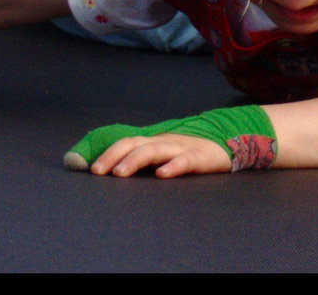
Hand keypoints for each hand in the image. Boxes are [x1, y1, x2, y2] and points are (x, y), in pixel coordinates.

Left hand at [86, 132, 230, 179]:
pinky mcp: (200, 157)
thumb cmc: (188, 155)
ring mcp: (182, 148)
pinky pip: (185, 160)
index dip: (108, 153)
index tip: (91, 169)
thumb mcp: (163, 156)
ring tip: (120, 173)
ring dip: (135, 160)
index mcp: (153, 143)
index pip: (126, 143)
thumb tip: (112, 173)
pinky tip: (162, 174)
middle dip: (114, 156)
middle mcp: (164, 142)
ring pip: (156, 149)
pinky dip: (173, 166)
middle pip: (135, 144)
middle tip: (99, 172)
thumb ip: (143, 161)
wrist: (226, 145)